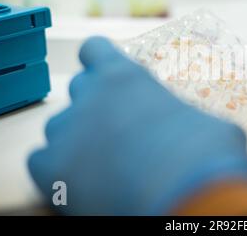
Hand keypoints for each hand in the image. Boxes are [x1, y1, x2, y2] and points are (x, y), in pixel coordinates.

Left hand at [28, 36, 246, 214]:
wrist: (184, 197)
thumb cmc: (203, 154)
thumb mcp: (204, 122)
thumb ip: (181, 115)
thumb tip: (190, 129)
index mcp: (124, 77)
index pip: (94, 49)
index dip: (100, 60)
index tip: (107, 76)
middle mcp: (89, 97)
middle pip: (78, 88)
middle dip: (95, 103)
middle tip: (116, 127)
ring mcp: (66, 132)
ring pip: (59, 126)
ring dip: (77, 137)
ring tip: (103, 161)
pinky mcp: (51, 170)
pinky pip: (42, 160)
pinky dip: (57, 169)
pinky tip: (81, 181)